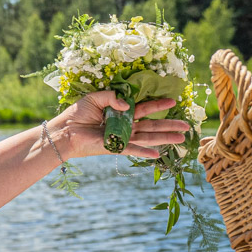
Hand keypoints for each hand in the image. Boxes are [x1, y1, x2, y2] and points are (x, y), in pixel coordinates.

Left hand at [53, 91, 191, 159]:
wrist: (65, 130)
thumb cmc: (77, 113)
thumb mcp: (94, 98)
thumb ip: (111, 96)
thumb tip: (126, 103)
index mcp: (121, 112)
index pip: (144, 108)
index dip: (158, 104)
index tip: (173, 100)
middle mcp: (125, 125)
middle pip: (151, 125)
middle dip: (169, 125)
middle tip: (187, 125)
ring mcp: (122, 137)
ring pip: (147, 137)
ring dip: (164, 138)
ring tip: (181, 138)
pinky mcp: (115, 147)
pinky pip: (132, 149)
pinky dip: (144, 152)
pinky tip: (158, 154)